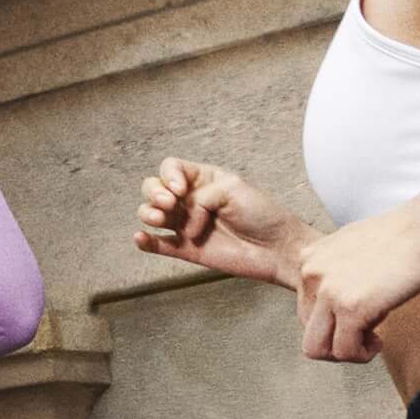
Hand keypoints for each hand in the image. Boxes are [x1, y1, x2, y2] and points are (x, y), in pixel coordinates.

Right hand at [134, 158, 308, 288]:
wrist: (278, 248)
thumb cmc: (263, 214)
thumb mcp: (232, 188)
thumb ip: (201, 196)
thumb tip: (184, 222)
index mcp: (204, 179)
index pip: (171, 168)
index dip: (168, 175)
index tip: (180, 189)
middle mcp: (192, 200)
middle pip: (154, 188)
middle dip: (154, 193)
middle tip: (170, 204)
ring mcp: (187, 225)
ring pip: (151, 214)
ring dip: (147, 213)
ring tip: (159, 219)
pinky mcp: (187, 250)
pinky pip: (158, 245)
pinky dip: (145, 241)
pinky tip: (141, 238)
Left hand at [294, 203, 419, 363]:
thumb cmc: (405, 238)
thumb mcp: (355, 249)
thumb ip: (338, 274)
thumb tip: (338, 304)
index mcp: (310, 258)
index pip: (306, 311)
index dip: (334, 322)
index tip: (361, 315)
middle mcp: (311, 272)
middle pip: (308, 332)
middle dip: (336, 342)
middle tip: (364, 335)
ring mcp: (329, 291)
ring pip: (317, 349)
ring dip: (346, 352)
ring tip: (372, 340)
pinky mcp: (351, 308)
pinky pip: (344, 352)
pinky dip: (362, 355)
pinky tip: (380, 341)